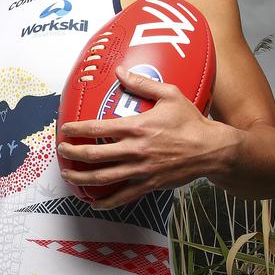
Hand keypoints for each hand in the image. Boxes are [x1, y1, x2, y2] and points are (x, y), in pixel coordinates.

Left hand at [57, 66, 227, 208]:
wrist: (212, 150)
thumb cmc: (191, 121)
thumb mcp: (169, 95)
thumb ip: (142, 83)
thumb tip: (120, 71)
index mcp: (136, 127)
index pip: (96, 129)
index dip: (76, 130)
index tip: (64, 129)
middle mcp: (134, 150)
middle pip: (93, 155)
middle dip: (72, 154)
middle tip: (61, 151)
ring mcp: (140, 170)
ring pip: (103, 178)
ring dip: (81, 178)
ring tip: (68, 175)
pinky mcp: (148, 185)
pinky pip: (122, 197)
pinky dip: (105, 202)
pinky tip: (93, 203)